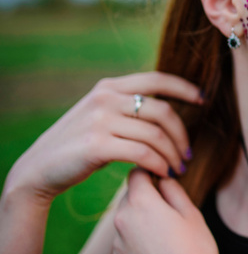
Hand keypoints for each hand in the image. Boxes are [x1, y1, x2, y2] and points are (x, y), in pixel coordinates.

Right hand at [4, 71, 201, 205]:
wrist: (40, 168)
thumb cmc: (79, 144)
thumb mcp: (101, 114)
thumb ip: (127, 105)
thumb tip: (166, 106)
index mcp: (109, 86)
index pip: (157, 79)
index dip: (184, 88)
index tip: (203, 100)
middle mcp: (105, 98)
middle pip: (162, 111)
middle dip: (182, 134)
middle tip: (187, 155)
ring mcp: (100, 120)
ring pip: (155, 135)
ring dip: (173, 155)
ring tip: (177, 169)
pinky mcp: (96, 145)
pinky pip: (142, 153)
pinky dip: (159, 165)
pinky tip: (162, 174)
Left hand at [112, 168, 219, 253]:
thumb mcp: (192, 215)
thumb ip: (174, 191)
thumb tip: (164, 180)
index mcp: (141, 203)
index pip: (136, 172)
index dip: (151, 171)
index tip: (164, 176)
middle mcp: (122, 220)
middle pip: (130, 195)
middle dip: (146, 195)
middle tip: (169, 206)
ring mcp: (118, 244)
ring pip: (127, 219)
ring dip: (141, 218)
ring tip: (166, 233)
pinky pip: (125, 241)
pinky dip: (138, 240)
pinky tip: (158, 251)